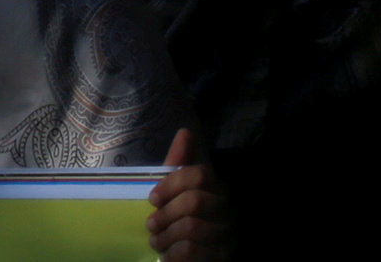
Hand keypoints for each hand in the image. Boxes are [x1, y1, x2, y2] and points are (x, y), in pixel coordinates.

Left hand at [148, 129, 231, 258]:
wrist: (189, 256)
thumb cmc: (178, 219)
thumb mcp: (174, 190)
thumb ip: (178, 163)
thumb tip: (186, 131)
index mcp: (216, 189)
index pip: (199, 174)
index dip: (171, 184)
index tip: (152, 199)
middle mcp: (228, 209)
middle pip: (194, 201)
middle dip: (165, 214)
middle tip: (151, 224)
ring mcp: (229, 235)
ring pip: (193, 227)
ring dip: (166, 236)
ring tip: (156, 241)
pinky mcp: (223, 257)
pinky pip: (193, 250)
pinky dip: (172, 253)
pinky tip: (167, 255)